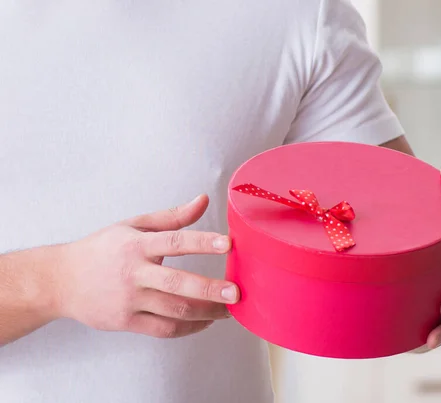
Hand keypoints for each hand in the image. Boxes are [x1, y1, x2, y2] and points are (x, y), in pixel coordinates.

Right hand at [54, 194, 237, 338]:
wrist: (61, 280)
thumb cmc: (101, 250)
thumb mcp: (133, 225)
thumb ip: (172, 217)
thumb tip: (204, 200)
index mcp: (137, 245)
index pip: (175, 242)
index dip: (203, 242)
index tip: (228, 244)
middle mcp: (134, 273)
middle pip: (177, 284)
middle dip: (210, 290)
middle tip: (236, 293)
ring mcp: (129, 300)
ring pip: (174, 311)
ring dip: (206, 312)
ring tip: (229, 309)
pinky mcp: (126, 322)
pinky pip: (164, 329)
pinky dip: (189, 327)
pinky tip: (205, 321)